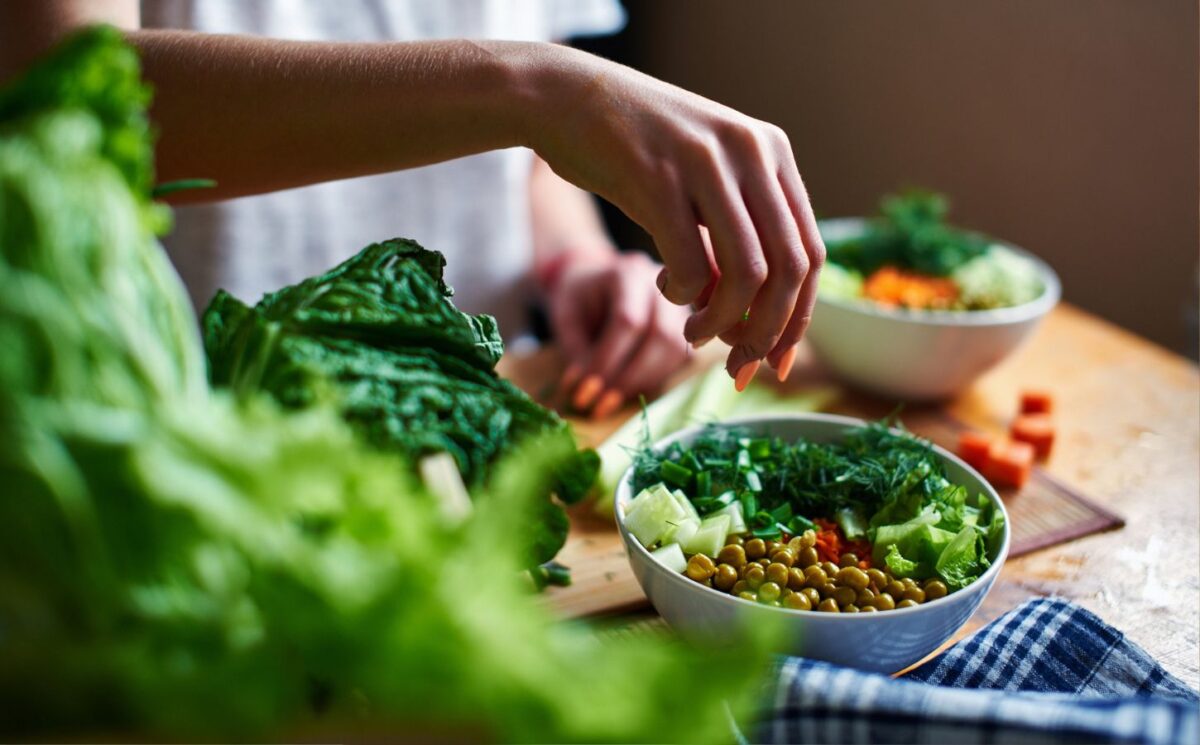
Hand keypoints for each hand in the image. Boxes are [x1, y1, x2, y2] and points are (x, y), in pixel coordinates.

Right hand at [522, 47, 822, 387]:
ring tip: (695, 333)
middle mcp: (750, 151)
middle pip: (789, 270)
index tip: (775, 359)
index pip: (810, 252)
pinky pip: (691, 266)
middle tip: (737, 362)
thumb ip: (735, 235)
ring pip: (747, 274)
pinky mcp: (659, 177)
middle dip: (767, 332)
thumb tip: (757, 322)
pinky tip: (664, 290)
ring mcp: (706, 161)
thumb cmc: (633, 151)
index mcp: (770, 152)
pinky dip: (682, 297)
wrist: (565, 97)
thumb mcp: (702, 181)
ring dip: (723, 323)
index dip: (798, 317)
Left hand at [543, 250, 689, 418]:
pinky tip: (629, 388)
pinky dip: (654, 378)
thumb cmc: (577, 299)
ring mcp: (678, 304)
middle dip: (629, 377)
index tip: (585, 390)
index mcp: (627, 273)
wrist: (594, 280)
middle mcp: (661, 285)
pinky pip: (679, 358)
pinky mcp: (685, 325)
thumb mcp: (565, 318)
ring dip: (643, 382)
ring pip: (675, 349)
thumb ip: (577, 351)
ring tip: (611, 400)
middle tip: (600, 403)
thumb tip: (587, 391)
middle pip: (659, 335)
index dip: (607, 360)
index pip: (627, 320)